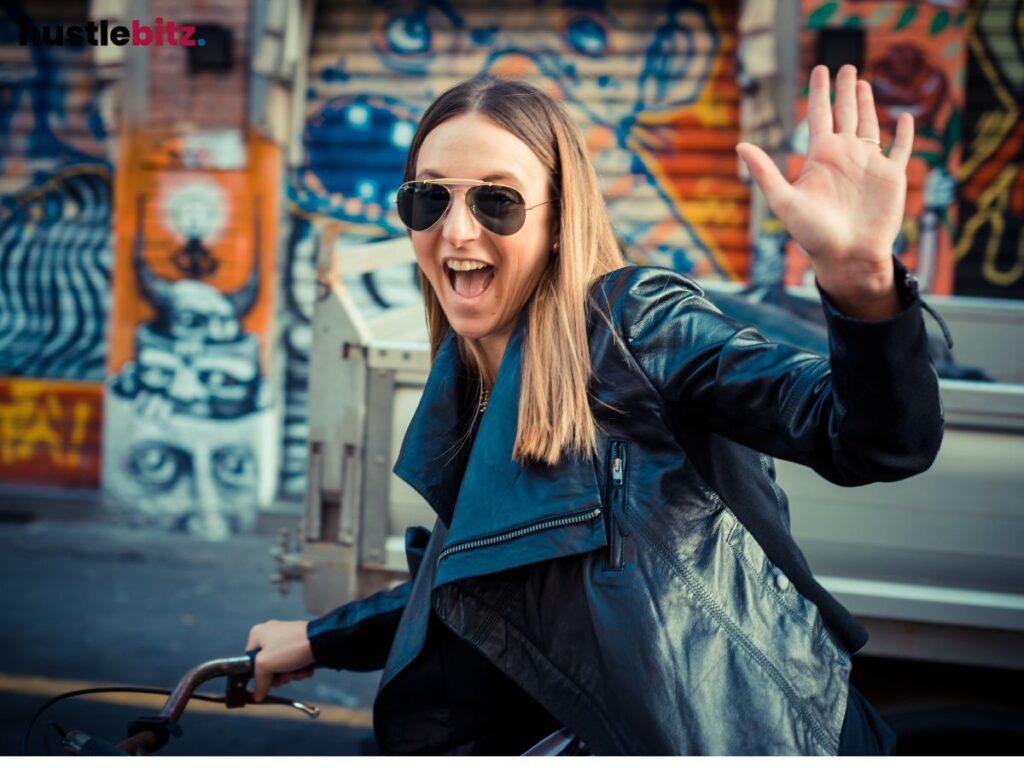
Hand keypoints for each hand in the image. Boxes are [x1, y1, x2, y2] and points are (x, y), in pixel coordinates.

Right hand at [245, 619, 315, 701]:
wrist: (322, 641)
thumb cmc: (291, 647)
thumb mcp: (265, 665)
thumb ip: (258, 682)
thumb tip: (258, 696)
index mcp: (259, 634)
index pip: (250, 660)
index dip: (257, 674)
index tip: (265, 682)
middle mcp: (272, 634)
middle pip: (268, 666)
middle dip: (278, 676)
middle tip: (285, 677)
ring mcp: (287, 639)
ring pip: (283, 666)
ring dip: (291, 674)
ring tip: (298, 672)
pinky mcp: (300, 644)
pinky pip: (295, 662)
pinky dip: (300, 669)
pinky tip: (306, 669)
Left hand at [737, 64, 914, 319]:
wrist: (846, 257)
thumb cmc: (812, 234)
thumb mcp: (784, 201)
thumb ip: (765, 172)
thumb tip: (740, 145)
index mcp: (820, 157)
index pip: (819, 115)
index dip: (819, 92)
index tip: (819, 70)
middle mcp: (844, 156)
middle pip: (845, 113)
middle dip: (845, 90)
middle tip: (846, 67)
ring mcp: (868, 165)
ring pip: (869, 124)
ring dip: (867, 104)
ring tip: (864, 83)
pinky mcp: (891, 177)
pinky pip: (900, 149)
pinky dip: (904, 133)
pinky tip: (903, 117)